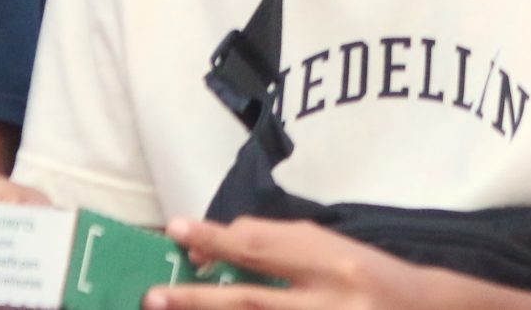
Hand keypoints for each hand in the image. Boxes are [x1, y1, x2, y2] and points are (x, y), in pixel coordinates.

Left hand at [146, 216, 438, 307]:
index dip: (217, 238)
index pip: (264, 247)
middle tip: (154, 294)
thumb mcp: (337, 250)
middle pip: (251, 301)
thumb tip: (227, 241)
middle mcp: (330, 301)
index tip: (178, 230)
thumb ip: (286, 246)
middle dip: (198, 299)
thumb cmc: (376, 278)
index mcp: (335, 262)